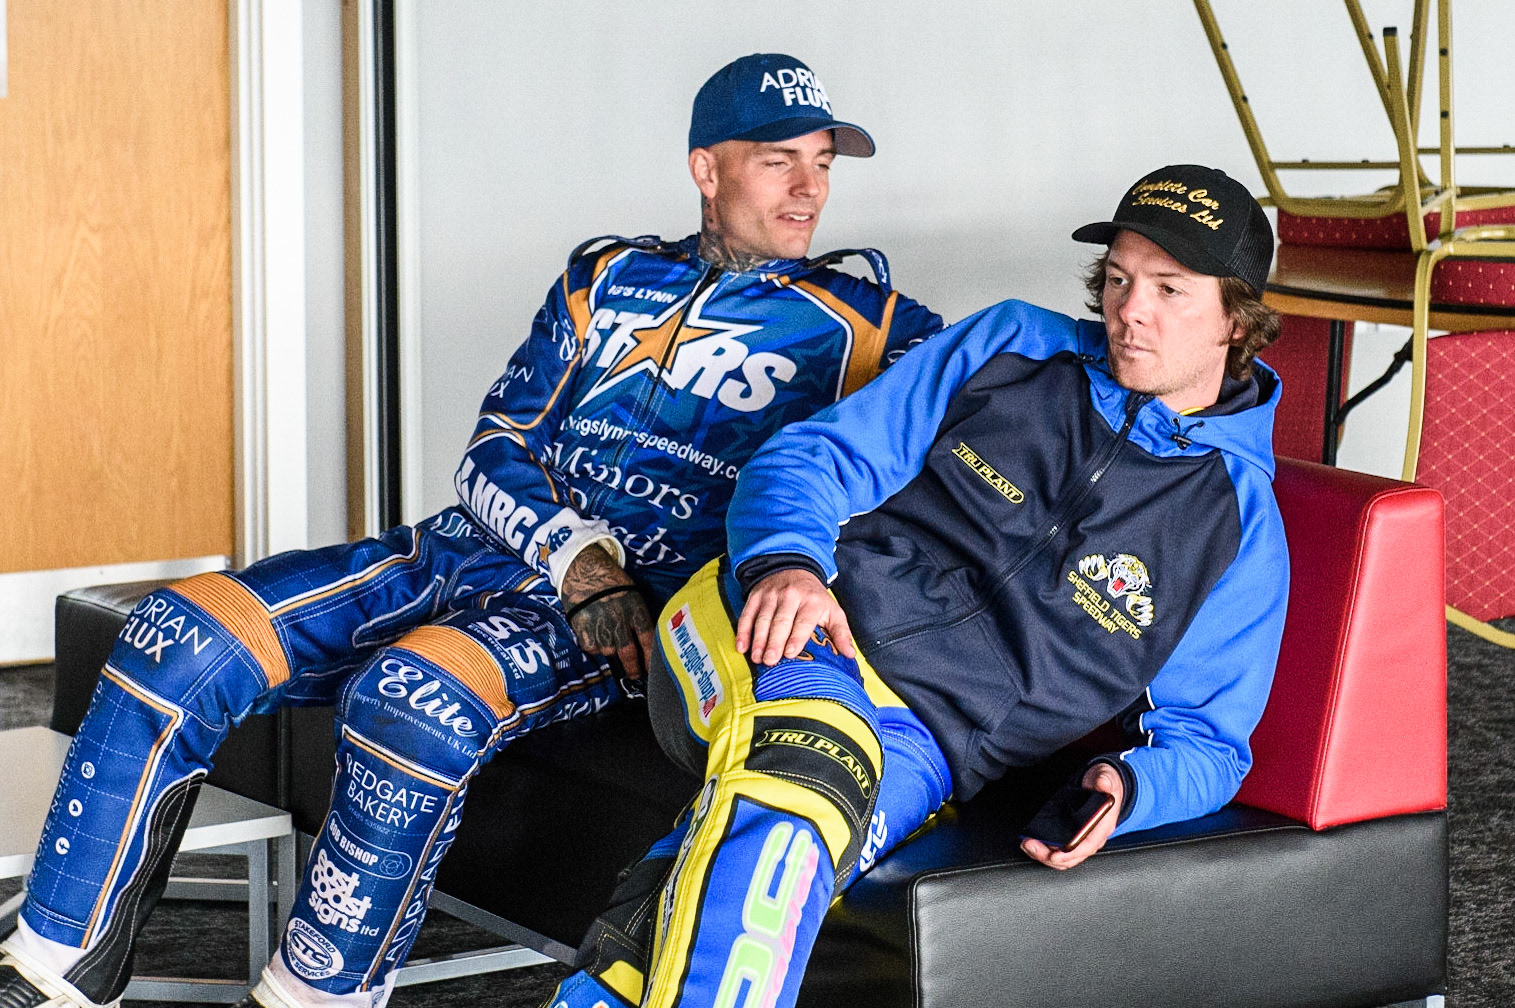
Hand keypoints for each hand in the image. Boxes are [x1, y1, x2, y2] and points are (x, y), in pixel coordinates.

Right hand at [561, 544, 653, 679]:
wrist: (584, 570)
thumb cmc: (613, 583)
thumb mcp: (634, 595)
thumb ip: (639, 619)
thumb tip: (645, 645)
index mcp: (635, 610)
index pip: (648, 641)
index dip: (650, 659)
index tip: (651, 670)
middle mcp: (618, 621)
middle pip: (629, 654)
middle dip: (633, 669)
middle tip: (634, 676)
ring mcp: (599, 626)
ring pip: (609, 652)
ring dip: (611, 650)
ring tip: (610, 640)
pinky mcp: (582, 629)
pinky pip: (591, 647)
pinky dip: (594, 645)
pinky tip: (595, 633)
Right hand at [735, 568, 854, 665]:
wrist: (794, 569)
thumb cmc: (814, 598)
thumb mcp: (832, 611)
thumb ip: (841, 633)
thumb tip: (850, 655)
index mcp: (811, 601)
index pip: (803, 621)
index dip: (796, 637)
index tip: (790, 653)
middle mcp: (790, 596)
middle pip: (781, 621)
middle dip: (774, 641)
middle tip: (770, 660)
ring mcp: (771, 595)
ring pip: (762, 618)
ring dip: (758, 639)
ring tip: (756, 657)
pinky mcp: (756, 596)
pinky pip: (747, 614)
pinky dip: (743, 631)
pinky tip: (741, 646)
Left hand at [1019, 762, 1123, 870]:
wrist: (1102, 782)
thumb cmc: (1104, 783)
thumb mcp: (1107, 777)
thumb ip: (1105, 780)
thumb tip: (1103, 784)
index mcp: (1103, 826)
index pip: (1087, 847)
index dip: (1070, 854)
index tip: (1054, 856)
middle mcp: (1093, 836)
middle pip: (1072, 856)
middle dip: (1049, 856)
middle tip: (1030, 845)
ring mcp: (1082, 838)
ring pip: (1063, 856)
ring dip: (1043, 854)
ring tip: (1027, 844)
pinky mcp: (1072, 835)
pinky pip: (1059, 849)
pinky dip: (1044, 849)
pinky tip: (1031, 842)